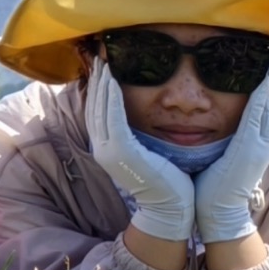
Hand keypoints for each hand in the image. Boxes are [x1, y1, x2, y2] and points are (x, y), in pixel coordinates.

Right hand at [84, 56, 194, 246]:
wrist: (175, 209)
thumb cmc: (171, 182)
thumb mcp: (152, 154)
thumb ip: (144, 137)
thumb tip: (149, 117)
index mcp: (110, 150)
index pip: (99, 114)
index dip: (99, 91)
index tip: (103, 71)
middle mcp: (104, 150)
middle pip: (94, 108)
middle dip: (96, 83)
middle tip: (99, 60)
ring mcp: (109, 151)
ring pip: (99, 109)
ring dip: (101, 84)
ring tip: (104, 64)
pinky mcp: (120, 151)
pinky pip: (112, 117)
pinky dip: (110, 97)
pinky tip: (113, 80)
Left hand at [191, 57, 268, 246]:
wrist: (215, 211)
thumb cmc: (212, 184)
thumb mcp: (223, 155)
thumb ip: (225, 139)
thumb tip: (214, 121)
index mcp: (256, 143)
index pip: (267, 109)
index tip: (266, 68)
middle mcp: (263, 142)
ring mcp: (260, 146)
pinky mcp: (251, 149)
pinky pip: (259, 117)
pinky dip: (262, 98)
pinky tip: (261, 81)